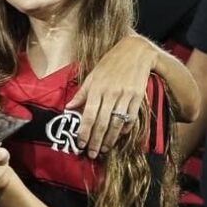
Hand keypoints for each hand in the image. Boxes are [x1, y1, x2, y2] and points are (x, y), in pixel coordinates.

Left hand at [66, 35, 150, 157]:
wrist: (135, 51)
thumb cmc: (109, 64)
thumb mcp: (92, 76)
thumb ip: (82, 93)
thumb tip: (68, 108)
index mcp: (96, 88)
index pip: (88, 115)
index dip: (84, 132)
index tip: (81, 145)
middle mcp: (110, 94)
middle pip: (102, 123)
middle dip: (96, 141)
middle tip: (92, 154)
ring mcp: (125, 96)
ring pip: (116, 123)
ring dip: (110, 139)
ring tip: (104, 149)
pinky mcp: (138, 97)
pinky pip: (131, 118)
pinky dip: (125, 129)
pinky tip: (119, 136)